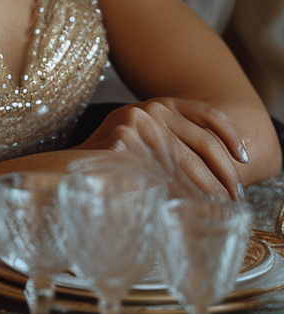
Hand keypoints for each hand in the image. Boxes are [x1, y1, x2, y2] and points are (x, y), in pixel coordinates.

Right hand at [76, 98, 247, 198]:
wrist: (70, 168)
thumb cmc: (112, 160)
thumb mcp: (145, 140)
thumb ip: (173, 144)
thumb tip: (219, 175)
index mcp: (158, 105)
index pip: (206, 113)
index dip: (230, 135)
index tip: (244, 158)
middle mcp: (148, 109)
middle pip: (202, 142)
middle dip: (225, 174)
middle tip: (235, 198)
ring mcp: (135, 124)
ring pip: (187, 162)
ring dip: (208, 189)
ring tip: (219, 208)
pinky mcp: (124, 143)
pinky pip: (164, 174)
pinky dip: (183, 194)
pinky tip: (191, 208)